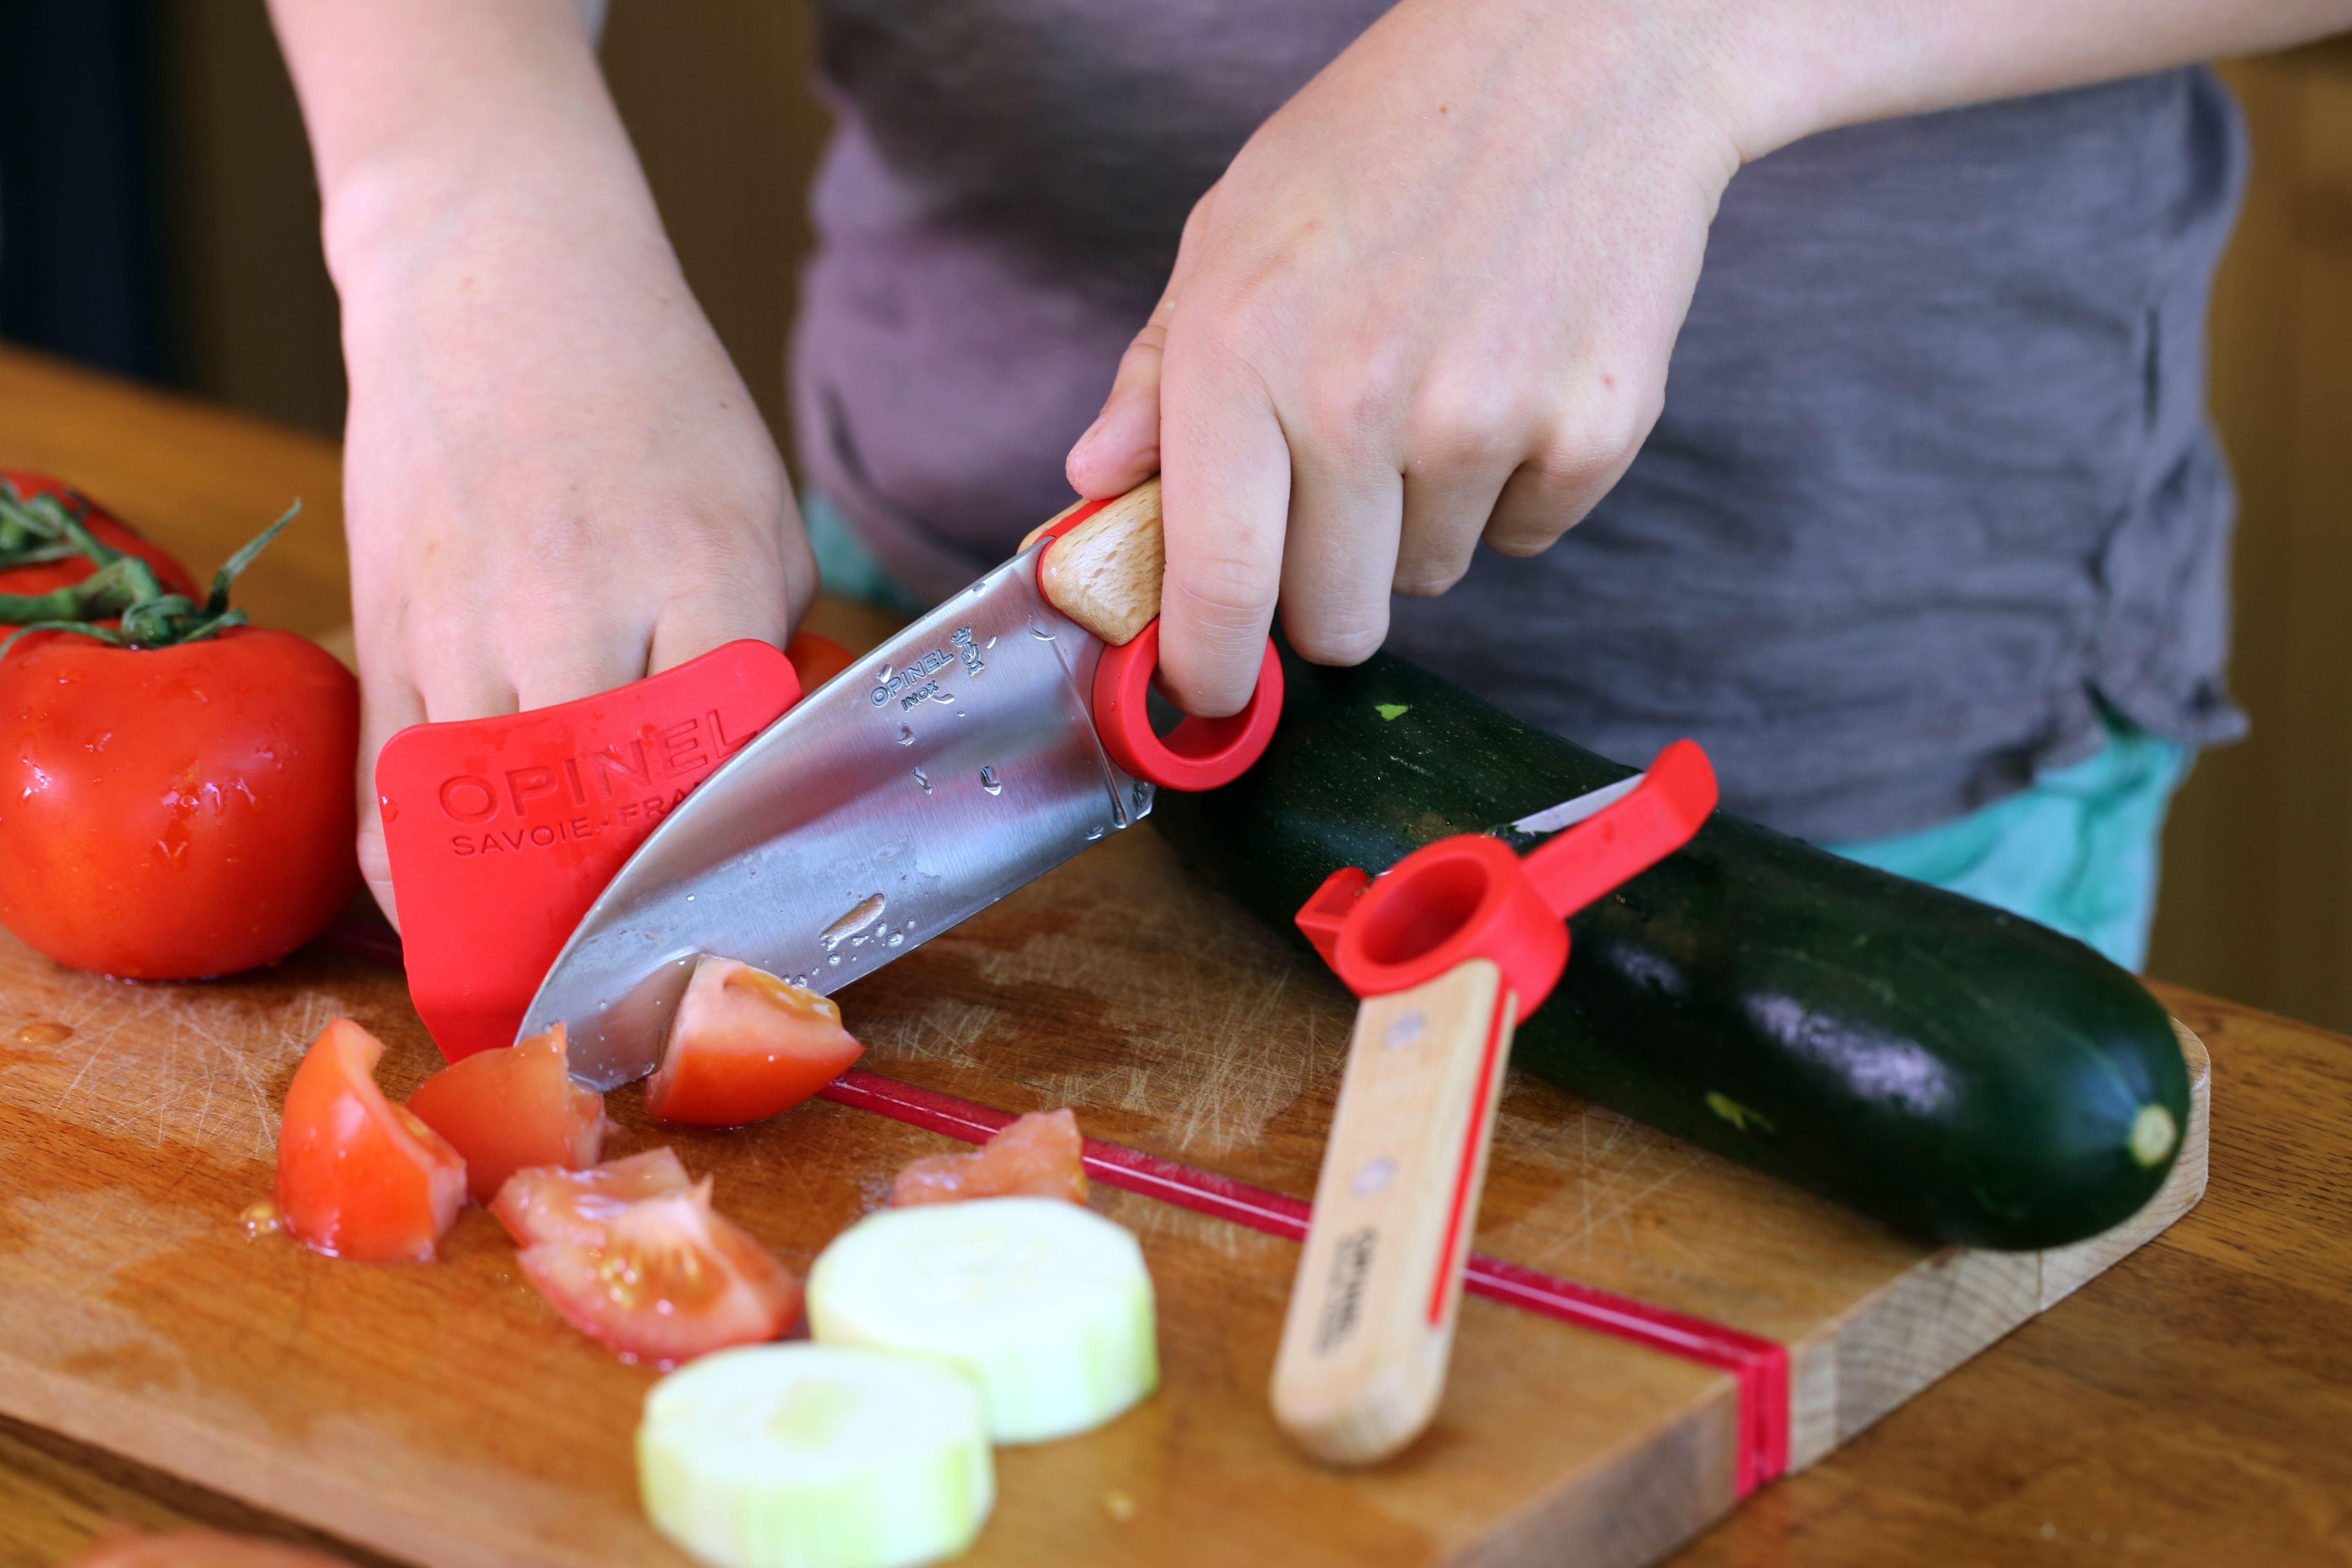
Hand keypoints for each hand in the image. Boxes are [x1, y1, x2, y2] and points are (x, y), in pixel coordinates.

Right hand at [326, 123, 811, 926]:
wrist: (499, 281)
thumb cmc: (652, 403)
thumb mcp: (758, 510)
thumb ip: (763, 643)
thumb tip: (758, 770)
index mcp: (700, 575)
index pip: (726, 766)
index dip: (730, 858)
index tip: (740, 921)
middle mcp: (577, 609)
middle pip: (607, 818)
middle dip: (629, 913)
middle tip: (651, 984)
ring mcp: (466, 625)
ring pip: (491, 826)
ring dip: (525, 916)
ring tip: (560, 980)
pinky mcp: (383, 632)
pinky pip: (389, 797)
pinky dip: (419, 879)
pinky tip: (457, 918)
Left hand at [1065, 0, 1747, 714]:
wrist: (1585, 51)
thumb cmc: (1389, 140)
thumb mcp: (1233, 231)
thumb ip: (1158, 374)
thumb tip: (1092, 486)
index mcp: (1243, 353)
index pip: (1216, 587)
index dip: (1208, 669)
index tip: (1209, 693)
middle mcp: (1356, 400)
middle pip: (1332, 621)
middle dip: (1327, 591)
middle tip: (1341, 501)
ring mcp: (1483, 418)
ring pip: (1429, 578)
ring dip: (1421, 522)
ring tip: (1438, 387)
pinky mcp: (1593, 427)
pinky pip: (1527, 535)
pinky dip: (1517, 485)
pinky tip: (1513, 373)